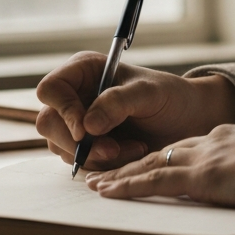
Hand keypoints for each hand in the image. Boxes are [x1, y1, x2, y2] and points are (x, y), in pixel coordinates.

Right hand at [35, 52, 234, 170]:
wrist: (185, 120)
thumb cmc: (169, 97)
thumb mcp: (149, 94)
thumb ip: (118, 102)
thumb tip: (86, 125)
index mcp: (84, 70)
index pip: (50, 89)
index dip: (63, 110)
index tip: (84, 130)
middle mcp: (75, 94)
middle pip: (48, 123)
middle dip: (79, 142)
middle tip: (113, 150)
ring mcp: (76, 120)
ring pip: (61, 146)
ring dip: (95, 155)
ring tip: (132, 148)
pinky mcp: (85, 144)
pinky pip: (78, 161)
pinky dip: (101, 164)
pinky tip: (129, 154)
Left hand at [85, 122, 234, 211]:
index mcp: (233, 135)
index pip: (190, 146)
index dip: (165, 155)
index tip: (146, 161)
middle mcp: (213, 139)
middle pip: (163, 150)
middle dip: (132, 161)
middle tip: (105, 168)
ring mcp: (205, 156)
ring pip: (150, 163)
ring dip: (119, 174)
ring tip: (94, 183)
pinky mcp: (201, 176)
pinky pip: (153, 180)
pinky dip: (126, 186)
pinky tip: (107, 192)